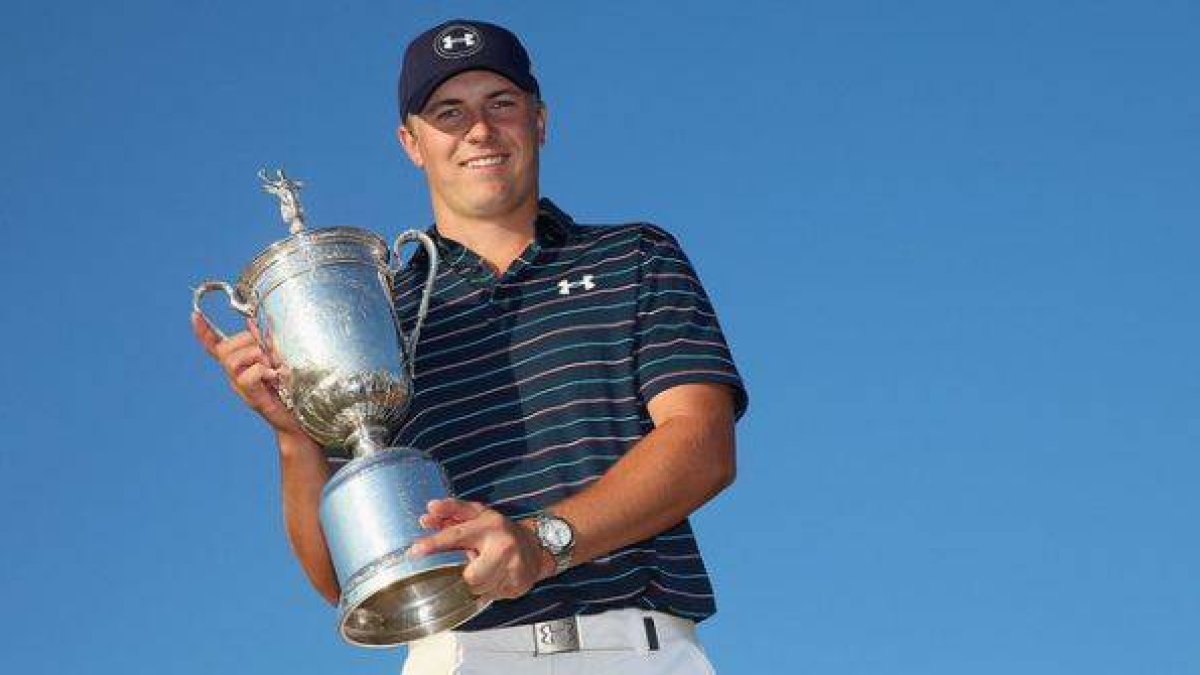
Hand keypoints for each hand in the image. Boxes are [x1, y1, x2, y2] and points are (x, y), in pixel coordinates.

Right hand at [191, 312, 303, 436]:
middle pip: (225, 348)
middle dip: (247, 342)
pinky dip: (262, 371)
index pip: (215, 346)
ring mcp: (240, 387)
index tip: (194, 314)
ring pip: (232, 361)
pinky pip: (247, 376)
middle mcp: (235, 375)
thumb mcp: (278, 359)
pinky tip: (274, 376)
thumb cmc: (288, 388)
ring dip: (256, 357)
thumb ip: (265, 342)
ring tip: (272, 367)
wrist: (297, 420)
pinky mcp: (251, 397)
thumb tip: (252, 322)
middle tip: (268, 355)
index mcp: (240, 364)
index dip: (203, 331)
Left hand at [409, 499, 552, 601]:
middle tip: (471, 566)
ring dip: (476, 583)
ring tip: (486, 569)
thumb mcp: (478, 515)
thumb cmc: (499, 530)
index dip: (434, 544)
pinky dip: (488, 589)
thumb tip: (428, 512)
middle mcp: (503, 546)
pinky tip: (496, 577)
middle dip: (466, 574)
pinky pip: (490, 597)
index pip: (456, 535)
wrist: (536, 546)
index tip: (415, 551)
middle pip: (470, 575)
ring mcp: (513, 568)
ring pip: (478, 589)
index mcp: (489, 525)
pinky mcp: (518, 585)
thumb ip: (452, 512)